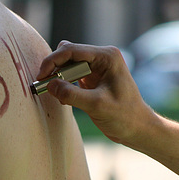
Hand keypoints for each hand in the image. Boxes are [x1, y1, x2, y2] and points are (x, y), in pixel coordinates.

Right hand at [37, 41, 155, 143]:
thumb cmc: (125, 116)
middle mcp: (101, 57)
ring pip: (67, 63)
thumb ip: (72, 94)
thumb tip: (50, 85)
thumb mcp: (97, 106)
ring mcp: (96, 67)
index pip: (72, 50)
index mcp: (107, 57)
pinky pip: (70, 74)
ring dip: (58, 76)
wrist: (138, 129)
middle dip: (54, 67)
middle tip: (45, 85)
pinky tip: (64, 98)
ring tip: (56, 93)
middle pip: (68, 53)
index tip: (41, 76)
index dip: (53, 61)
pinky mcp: (92, 78)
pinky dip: (63, 84)